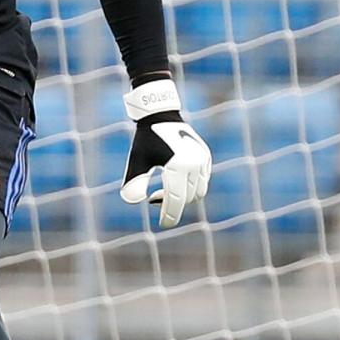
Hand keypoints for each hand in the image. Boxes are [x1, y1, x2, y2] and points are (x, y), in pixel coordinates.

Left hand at [119, 79, 211, 227]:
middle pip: (187, 198)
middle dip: (172, 204)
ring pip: (198, 192)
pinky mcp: (206, 156)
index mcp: (178, 165)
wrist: (160, 115)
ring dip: (183, 197)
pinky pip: (203, 181)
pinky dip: (192, 187)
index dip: (170, 215)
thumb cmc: (145, 139)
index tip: (163, 225)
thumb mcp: (137, 161)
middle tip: (154, 200)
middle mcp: (195, 163)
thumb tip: (132, 201)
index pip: (175, 199)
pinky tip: (174, 183)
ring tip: (163, 192)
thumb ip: (134, 182)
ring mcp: (203, 160)